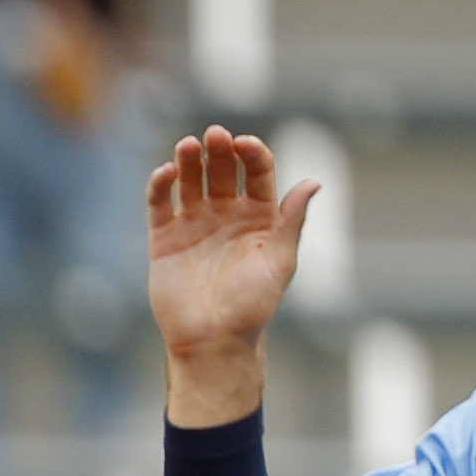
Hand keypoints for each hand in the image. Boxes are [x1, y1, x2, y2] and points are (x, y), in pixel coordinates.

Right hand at [148, 123, 313, 420]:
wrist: (213, 341)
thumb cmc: (252, 306)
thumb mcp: (281, 261)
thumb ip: (292, 220)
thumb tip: (314, 182)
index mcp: (259, 217)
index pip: (257, 172)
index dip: (253, 153)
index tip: (245, 144)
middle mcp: (226, 215)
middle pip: (223, 169)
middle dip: (219, 149)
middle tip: (215, 135)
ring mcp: (194, 224)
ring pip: (191, 180)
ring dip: (189, 159)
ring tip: (188, 145)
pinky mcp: (164, 238)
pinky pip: (160, 204)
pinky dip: (161, 185)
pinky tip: (166, 173)